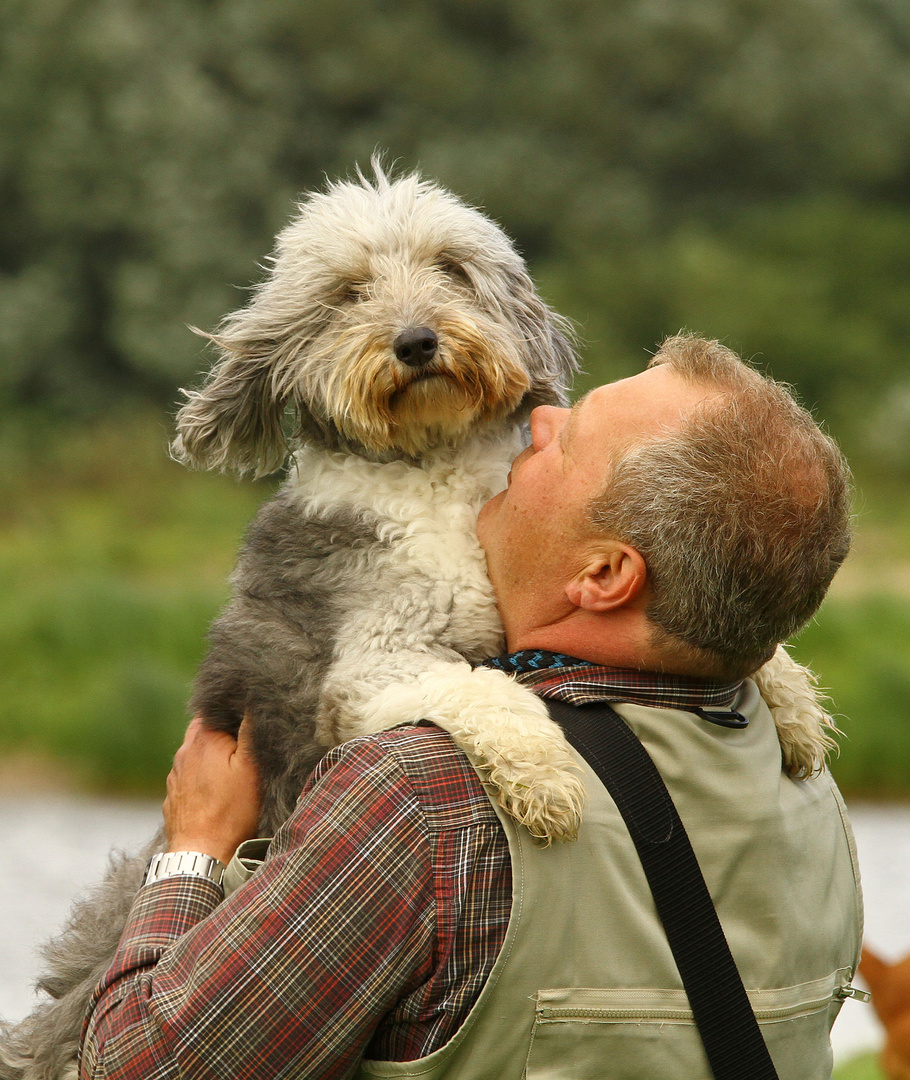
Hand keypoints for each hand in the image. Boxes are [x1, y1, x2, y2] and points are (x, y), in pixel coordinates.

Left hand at [163, 715, 260, 865]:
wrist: (201, 853)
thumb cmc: (232, 811)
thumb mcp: (251, 768)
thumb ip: (249, 732)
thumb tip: (249, 701)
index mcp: (203, 740)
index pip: (212, 708)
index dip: (229, 708)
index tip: (245, 716)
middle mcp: (184, 753)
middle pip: (201, 729)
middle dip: (219, 730)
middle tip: (240, 740)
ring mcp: (175, 776)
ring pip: (192, 753)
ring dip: (208, 754)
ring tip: (229, 766)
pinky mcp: (173, 796)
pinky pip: (187, 776)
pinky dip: (199, 776)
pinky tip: (213, 789)